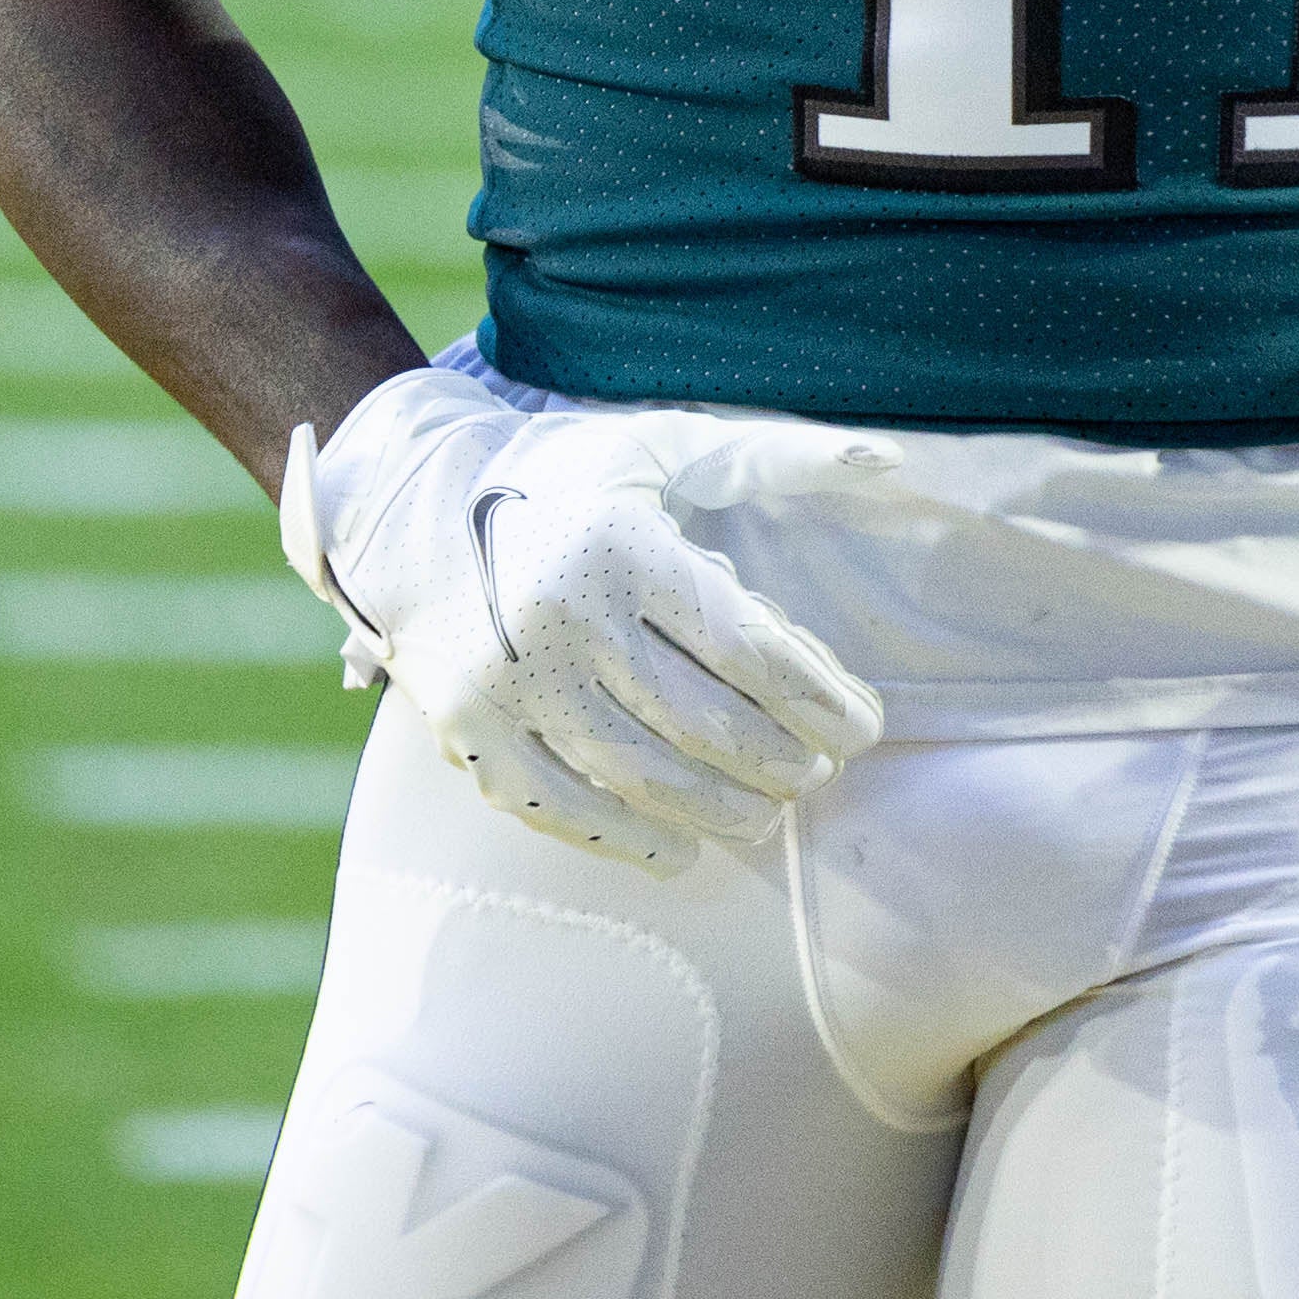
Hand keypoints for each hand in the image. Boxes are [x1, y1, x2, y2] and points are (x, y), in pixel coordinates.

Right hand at [283, 368, 894, 874]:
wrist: (407, 501)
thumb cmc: (564, 475)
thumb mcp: (664, 443)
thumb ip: (777, 452)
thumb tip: (891, 455)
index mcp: (625, 546)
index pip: (753, 650)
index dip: (820, 701)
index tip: (864, 729)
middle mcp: (565, 615)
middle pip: (705, 723)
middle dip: (779, 762)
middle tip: (817, 776)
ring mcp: (510, 679)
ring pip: (639, 775)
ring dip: (717, 810)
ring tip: (764, 818)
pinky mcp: (467, 725)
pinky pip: (556, 805)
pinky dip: (624, 841)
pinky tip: (678, 854)